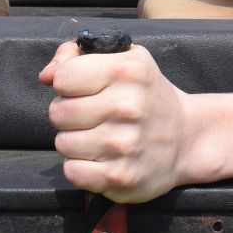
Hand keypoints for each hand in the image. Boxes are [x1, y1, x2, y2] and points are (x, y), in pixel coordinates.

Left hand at [42, 39, 192, 202]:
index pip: (63, 77)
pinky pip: (72, 171)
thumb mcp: (122, 59)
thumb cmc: (145, 95)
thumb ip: (76, 56)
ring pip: (63, 143)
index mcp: (127, 71)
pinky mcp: (120, 176)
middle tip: (92, 116)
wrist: (186, 138)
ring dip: (75, 142)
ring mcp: (124, 144)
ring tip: (99, 137)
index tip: (84, 89)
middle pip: (58, 112)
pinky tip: (100, 159)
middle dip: (68, 114)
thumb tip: (46, 75)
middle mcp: (128, 106)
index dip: (67, 83)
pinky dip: (80, 167)